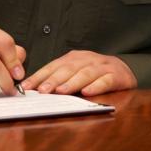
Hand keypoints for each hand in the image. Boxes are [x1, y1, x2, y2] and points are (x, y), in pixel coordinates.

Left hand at [22, 50, 136, 96]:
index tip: (26, 87)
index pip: (54, 66)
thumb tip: (34, 90)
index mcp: (74, 58)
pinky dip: (96, 86)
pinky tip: (87, 92)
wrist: (124, 69)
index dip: (40, 76)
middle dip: (54, 80)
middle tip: (42, 90)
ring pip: (86, 73)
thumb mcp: (75, 72)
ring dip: (72, 82)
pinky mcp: (116, 76)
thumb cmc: (94, 74)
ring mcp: (102, 67)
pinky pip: (106, 81)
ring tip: (61, 91)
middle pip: (69, 69)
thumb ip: (58, 79)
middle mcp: (87, 60)